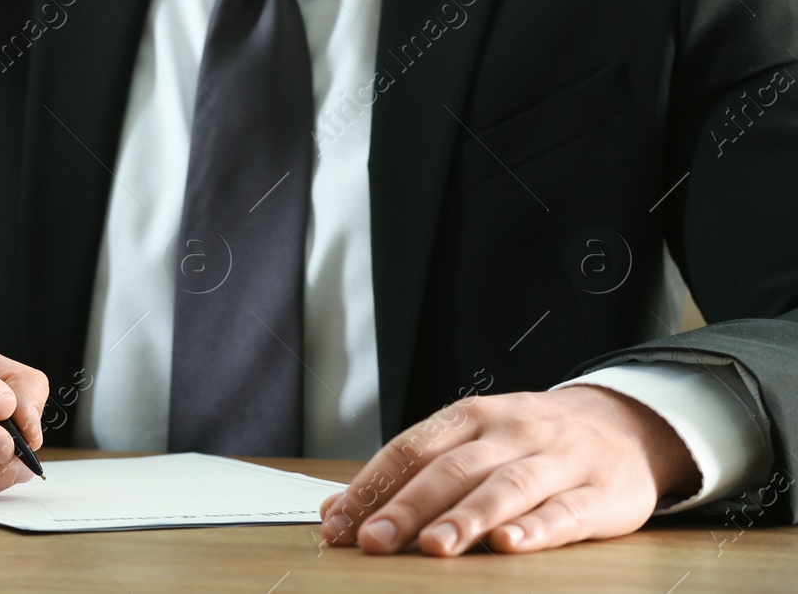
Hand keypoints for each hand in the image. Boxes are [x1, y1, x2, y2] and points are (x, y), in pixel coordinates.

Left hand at [319, 386, 698, 555]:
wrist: (624, 425)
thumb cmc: (528, 442)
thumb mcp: (472, 442)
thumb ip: (413, 475)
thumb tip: (341, 512)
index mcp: (471, 416)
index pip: (411, 448)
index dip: (373, 485)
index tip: (340, 522)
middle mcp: (512, 432)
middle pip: (453, 469)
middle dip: (409, 507)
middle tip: (374, 541)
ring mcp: (558, 460)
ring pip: (506, 487)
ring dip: (467, 518)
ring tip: (435, 546)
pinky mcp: (601, 493)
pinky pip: (566, 511)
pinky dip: (536, 528)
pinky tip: (509, 545)